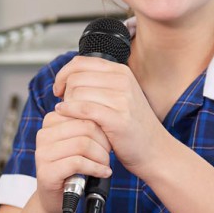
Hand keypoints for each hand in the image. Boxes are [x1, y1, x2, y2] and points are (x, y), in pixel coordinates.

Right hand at [35, 107, 111, 212]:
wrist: (57, 198)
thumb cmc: (71, 168)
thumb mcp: (78, 142)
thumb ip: (86, 126)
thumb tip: (106, 115)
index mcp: (51, 121)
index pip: (84, 112)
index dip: (102, 127)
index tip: (107, 140)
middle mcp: (43, 134)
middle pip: (86, 127)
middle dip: (104, 142)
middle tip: (108, 155)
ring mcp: (42, 153)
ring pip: (83, 144)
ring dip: (101, 157)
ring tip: (105, 165)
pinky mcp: (46, 172)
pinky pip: (78, 163)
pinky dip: (96, 168)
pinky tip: (102, 173)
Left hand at [53, 55, 161, 177]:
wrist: (155, 150)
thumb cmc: (131, 126)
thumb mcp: (118, 96)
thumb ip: (97, 83)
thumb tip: (66, 77)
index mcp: (121, 71)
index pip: (80, 63)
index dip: (63, 75)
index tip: (59, 89)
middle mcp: (122, 80)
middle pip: (75, 78)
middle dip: (64, 93)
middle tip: (66, 107)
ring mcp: (122, 99)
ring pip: (77, 92)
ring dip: (67, 105)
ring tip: (71, 116)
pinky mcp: (118, 118)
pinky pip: (83, 108)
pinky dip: (69, 111)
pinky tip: (64, 115)